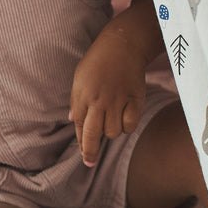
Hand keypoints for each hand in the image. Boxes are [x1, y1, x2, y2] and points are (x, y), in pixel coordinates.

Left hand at [69, 29, 147, 167]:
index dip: (82, 144)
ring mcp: (117, 101)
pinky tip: (125, 119)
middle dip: (91, 152)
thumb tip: (73, 119)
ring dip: (112, 131)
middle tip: (90, 162)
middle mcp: (99, 101)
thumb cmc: (98, 61)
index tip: (85, 157)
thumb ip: (77, 100)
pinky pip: (130, 125)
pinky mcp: (134, 100)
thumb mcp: (80, 78)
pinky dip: (127, 127)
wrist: (122, 45)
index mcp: (83, 96)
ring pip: (113, 132)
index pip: (81, 127)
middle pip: (94, 135)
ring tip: (112, 121)